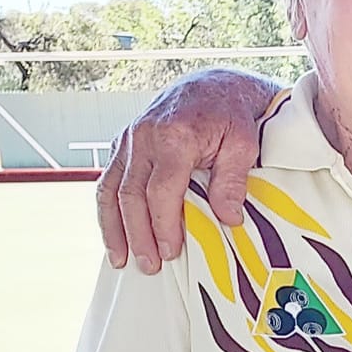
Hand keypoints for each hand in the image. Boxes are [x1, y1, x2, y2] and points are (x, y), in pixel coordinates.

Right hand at [96, 70, 277, 272]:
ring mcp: (129, 138)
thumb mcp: (244, 143)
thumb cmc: (230, 114)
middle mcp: (143, 136)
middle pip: (130, 195)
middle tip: (149, 265)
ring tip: (120, 259)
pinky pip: (108, 179)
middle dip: (137, 234)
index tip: (170, 252)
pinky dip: (107, 208)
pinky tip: (114, 232)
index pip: (160, 191)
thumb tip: (228, 218)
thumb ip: (233, 180)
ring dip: (113, 227)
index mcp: (174, 136)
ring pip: (110, 189)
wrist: (211, 85)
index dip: (163, 225)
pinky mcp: (123, 143)